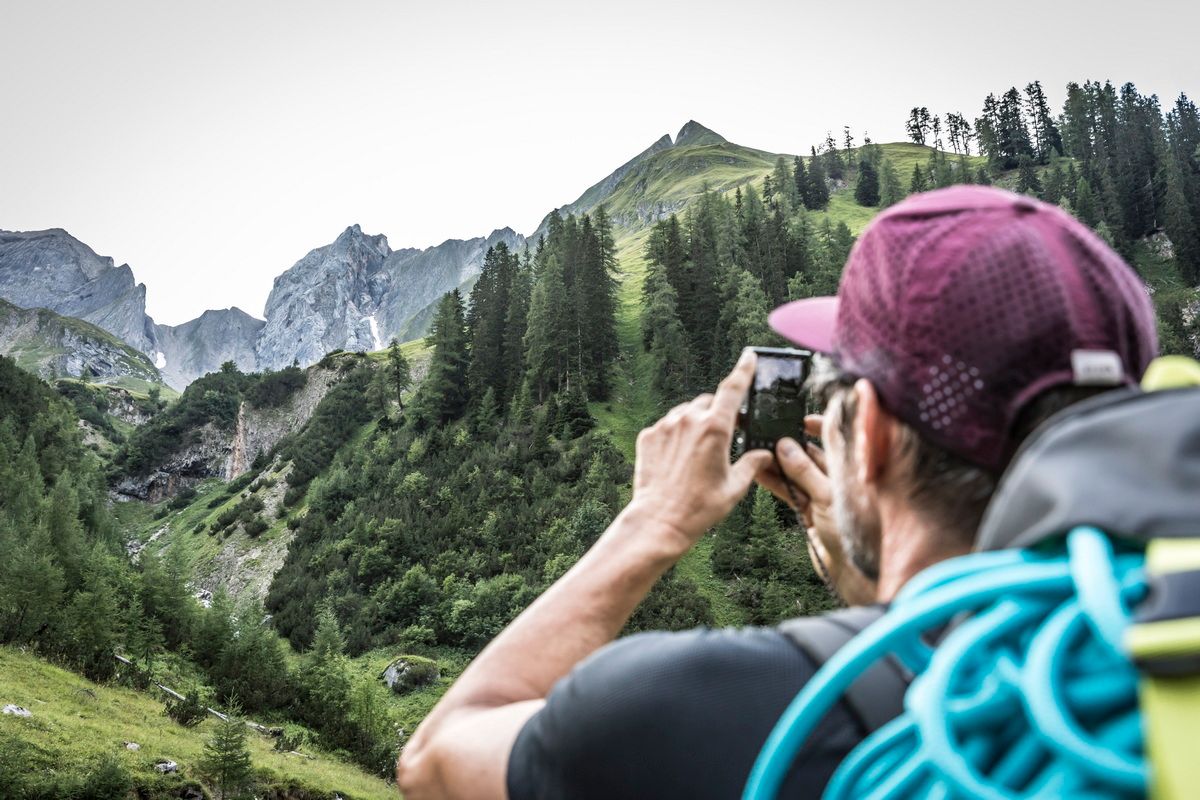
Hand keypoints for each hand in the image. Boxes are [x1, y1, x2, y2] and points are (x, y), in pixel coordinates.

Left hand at [628, 349, 773, 555]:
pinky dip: (676, 435)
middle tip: (723, 438)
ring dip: (695, 424)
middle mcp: (689, 420)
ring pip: (686, 413)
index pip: (733, 389)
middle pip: (709, 403)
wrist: (659, 520)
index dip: (744, 370)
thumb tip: (765, 455)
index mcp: (715, 428)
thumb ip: (752, 464)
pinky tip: (679, 459)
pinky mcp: (648, 435)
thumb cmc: (699, 507)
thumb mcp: (735, 487)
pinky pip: (667, 426)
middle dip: (718, 414)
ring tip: (698, 454)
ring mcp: (665, 426)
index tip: (749, 357)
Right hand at [756, 415, 876, 604]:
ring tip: (757, 450)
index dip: (820, 427)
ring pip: (798, 473)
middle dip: (791, 444)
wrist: (852, 573)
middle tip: (769, 433)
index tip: (799, 418)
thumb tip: (785, 446)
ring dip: (778, 463)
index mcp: (852, 471)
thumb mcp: (829, 497)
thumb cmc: (855, 535)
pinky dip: (776, 482)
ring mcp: (823, 496)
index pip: (837, 439)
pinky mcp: (809, 512)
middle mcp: (839, 480)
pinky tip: (759, 472)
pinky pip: (790, 491)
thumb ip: (806, 471)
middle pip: (813, 454)